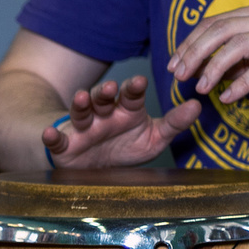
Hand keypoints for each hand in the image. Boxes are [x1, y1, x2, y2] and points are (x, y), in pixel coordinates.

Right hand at [41, 75, 198, 167]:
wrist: (94, 166)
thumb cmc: (125, 147)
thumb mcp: (153, 138)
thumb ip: (174, 123)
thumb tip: (198, 105)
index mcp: (125, 111)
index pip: (130, 95)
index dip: (133, 88)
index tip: (139, 82)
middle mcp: (103, 115)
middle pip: (103, 98)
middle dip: (105, 91)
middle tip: (111, 87)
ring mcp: (82, 128)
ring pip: (80, 112)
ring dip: (80, 104)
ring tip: (82, 98)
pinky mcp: (65, 145)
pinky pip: (56, 140)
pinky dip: (51, 136)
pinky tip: (49, 133)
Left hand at [166, 4, 248, 107]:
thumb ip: (231, 64)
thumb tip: (200, 72)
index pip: (214, 23)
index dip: (189, 42)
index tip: (173, 63)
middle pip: (221, 30)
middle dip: (195, 52)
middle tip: (179, 75)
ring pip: (238, 44)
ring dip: (214, 67)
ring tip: (199, 88)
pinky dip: (240, 84)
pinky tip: (226, 97)